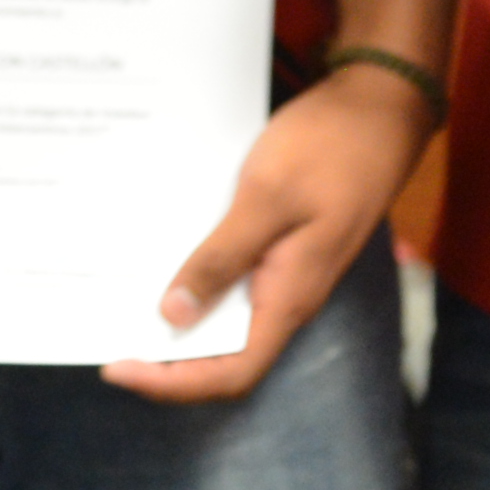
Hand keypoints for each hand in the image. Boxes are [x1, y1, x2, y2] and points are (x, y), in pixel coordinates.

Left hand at [108, 59, 432, 400]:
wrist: (380, 106)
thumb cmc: (329, 147)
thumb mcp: (266, 197)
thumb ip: (222, 258)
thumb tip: (173, 315)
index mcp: (288, 297)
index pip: (230, 373)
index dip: (172, 383)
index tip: (118, 367)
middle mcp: (287, 296)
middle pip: (225, 355)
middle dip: (167, 356)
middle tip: (109, 334)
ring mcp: (287, 271)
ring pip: (228, 319)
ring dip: (180, 318)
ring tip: (125, 301)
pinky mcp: (283, 246)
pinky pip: (236, 281)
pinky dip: (198, 278)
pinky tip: (164, 256)